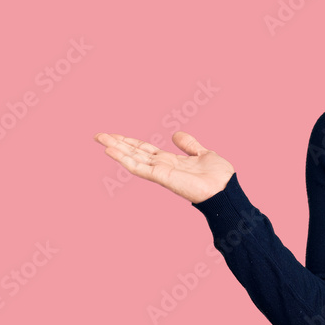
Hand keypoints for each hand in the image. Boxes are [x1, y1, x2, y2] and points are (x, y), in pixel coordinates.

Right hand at [93, 130, 234, 203]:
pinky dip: (124, 159)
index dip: (130, 142)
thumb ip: (189, 144)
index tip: (115, 135)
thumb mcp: (203, 153)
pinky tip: (111, 151)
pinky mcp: (161, 177)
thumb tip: (175, 134)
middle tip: (99, 135)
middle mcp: (162, 166)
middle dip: (118, 144)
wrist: (225, 189)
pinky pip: (139, 167)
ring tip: (100, 140)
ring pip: (132, 159)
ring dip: (116, 149)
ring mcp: (160, 172)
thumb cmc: (218, 176)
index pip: (145, 150)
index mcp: (170, 161)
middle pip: (135, 153)